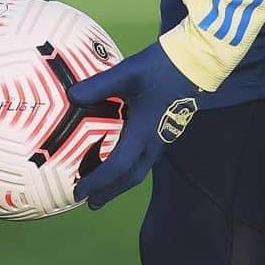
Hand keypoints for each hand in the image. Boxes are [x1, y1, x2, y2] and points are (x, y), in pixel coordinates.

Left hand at [68, 40, 200, 209]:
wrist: (192, 62)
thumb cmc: (160, 68)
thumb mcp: (126, 73)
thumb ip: (98, 85)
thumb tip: (71, 95)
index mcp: (142, 133)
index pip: (118, 167)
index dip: (98, 182)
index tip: (80, 192)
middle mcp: (154, 141)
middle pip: (131, 177)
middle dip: (110, 192)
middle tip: (91, 202)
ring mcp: (162, 136)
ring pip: (140, 168)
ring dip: (121, 181)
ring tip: (104, 187)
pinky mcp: (165, 128)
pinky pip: (145, 156)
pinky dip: (129, 165)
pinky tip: (121, 156)